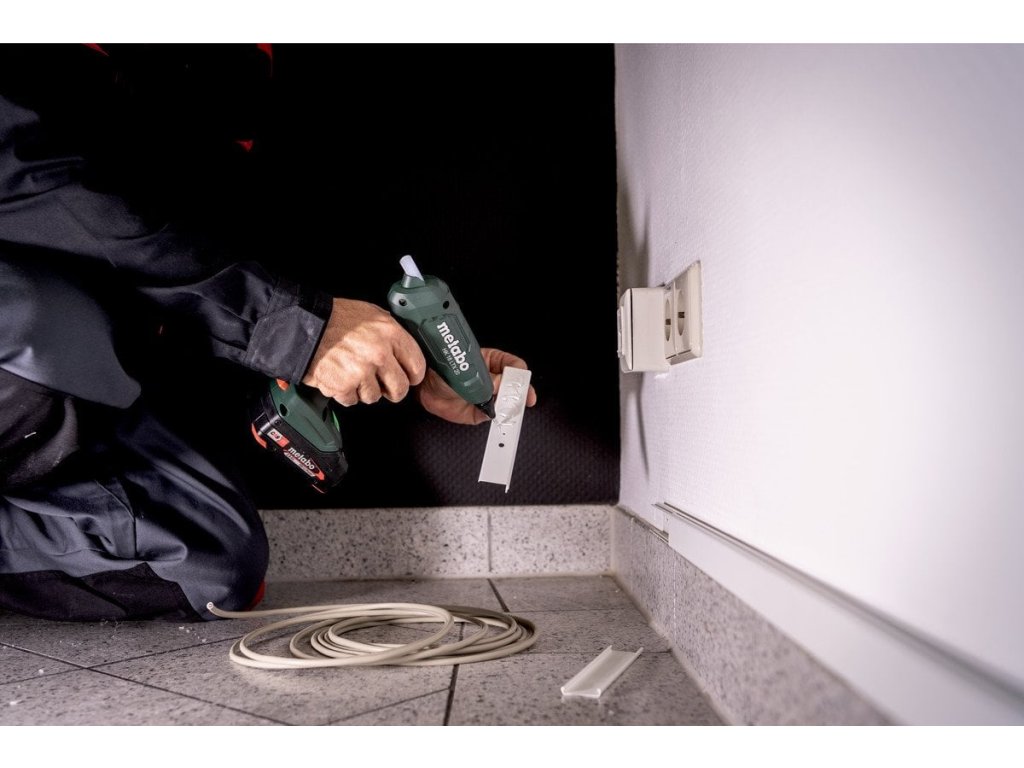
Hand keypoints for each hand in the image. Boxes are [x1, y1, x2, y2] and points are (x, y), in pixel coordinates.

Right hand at [303, 298, 426, 405]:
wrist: (304, 325)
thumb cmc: (335, 318)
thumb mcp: (372, 314)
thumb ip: (391, 333)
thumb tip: (404, 350)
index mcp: (390, 334)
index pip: (417, 366)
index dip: (413, 375)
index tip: (408, 377)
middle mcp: (379, 354)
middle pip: (400, 388)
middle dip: (392, 390)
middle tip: (384, 385)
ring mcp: (361, 372)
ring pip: (374, 397)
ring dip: (364, 390)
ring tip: (353, 373)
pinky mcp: (343, 386)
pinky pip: (352, 400)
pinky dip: (345, 393)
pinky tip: (340, 377)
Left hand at [417, 347, 537, 424]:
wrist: (424, 388)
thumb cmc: (441, 371)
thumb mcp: (466, 371)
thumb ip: (487, 379)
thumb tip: (504, 385)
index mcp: (492, 361)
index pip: (514, 366)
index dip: (521, 376)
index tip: (524, 385)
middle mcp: (493, 379)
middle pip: (515, 386)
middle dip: (520, 393)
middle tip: (521, 400)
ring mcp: (488, 396)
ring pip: (507, 402)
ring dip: (510, 406)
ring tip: (509, 408)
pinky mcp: (480, 411)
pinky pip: (494, 415)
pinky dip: (498, 418)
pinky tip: (500, 416)